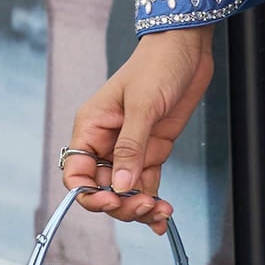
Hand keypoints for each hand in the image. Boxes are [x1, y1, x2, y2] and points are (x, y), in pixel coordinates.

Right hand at [60, 27, 214, 227]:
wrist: (187, 47)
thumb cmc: (157, 64)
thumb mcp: (143, 104)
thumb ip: (131, 146)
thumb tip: (119, 184)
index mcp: (91, 127)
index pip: (77, 172)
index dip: (89, 193)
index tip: (111, 202)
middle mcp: (107, 142)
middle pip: (102, 188)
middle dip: (121, 204)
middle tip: (144, 206)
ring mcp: (130, 148)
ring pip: (125, 191)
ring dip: (140, 207)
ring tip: (161, 212)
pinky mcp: (152, 150)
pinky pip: (147, 183)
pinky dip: (154, 201)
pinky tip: (164, 217)